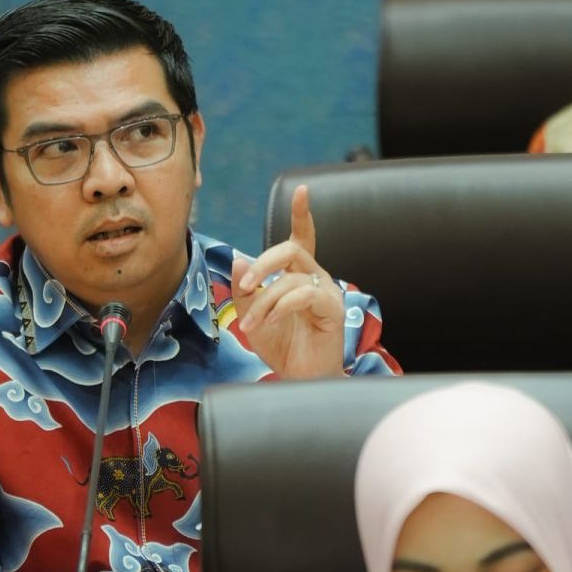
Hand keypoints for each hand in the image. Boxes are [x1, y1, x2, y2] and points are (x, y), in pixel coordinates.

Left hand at [233, 184, 346, 378]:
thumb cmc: (280, 347)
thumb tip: (239, 260)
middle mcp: (315, 278)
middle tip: (245, 284)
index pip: (302, 238)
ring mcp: (327, 292)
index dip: (301, 215)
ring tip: (252, 325)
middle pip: (291, 249)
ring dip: (264, 301)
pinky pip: (304, 294)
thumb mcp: (251, 316)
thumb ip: (244, 290)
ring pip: (290, 278)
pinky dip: (281, 307)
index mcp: (298, 275)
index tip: (301, 191)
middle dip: (262, 263)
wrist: (298, 379)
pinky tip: (272, 322)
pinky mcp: (332, 309)